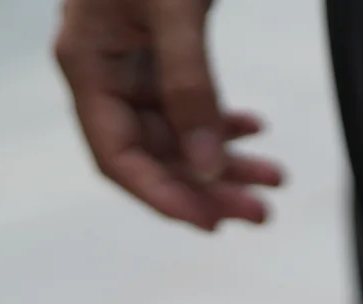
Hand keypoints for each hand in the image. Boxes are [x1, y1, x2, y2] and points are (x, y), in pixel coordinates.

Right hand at [54, 0, 283, 230]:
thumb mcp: (174, 9)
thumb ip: (189, 84)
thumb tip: (207, 165)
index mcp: (87, 64)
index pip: (117, 157)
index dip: (163, 197)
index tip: (211, 223)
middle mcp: (103, 70)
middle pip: (153, 155)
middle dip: (209, 188)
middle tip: (261, 212)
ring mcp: (129, 60)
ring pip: (177, 134)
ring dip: (225, 161)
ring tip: (274, 179)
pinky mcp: (157, 47)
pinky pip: (187, 102)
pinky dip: (221, 122)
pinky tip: (256, 129)